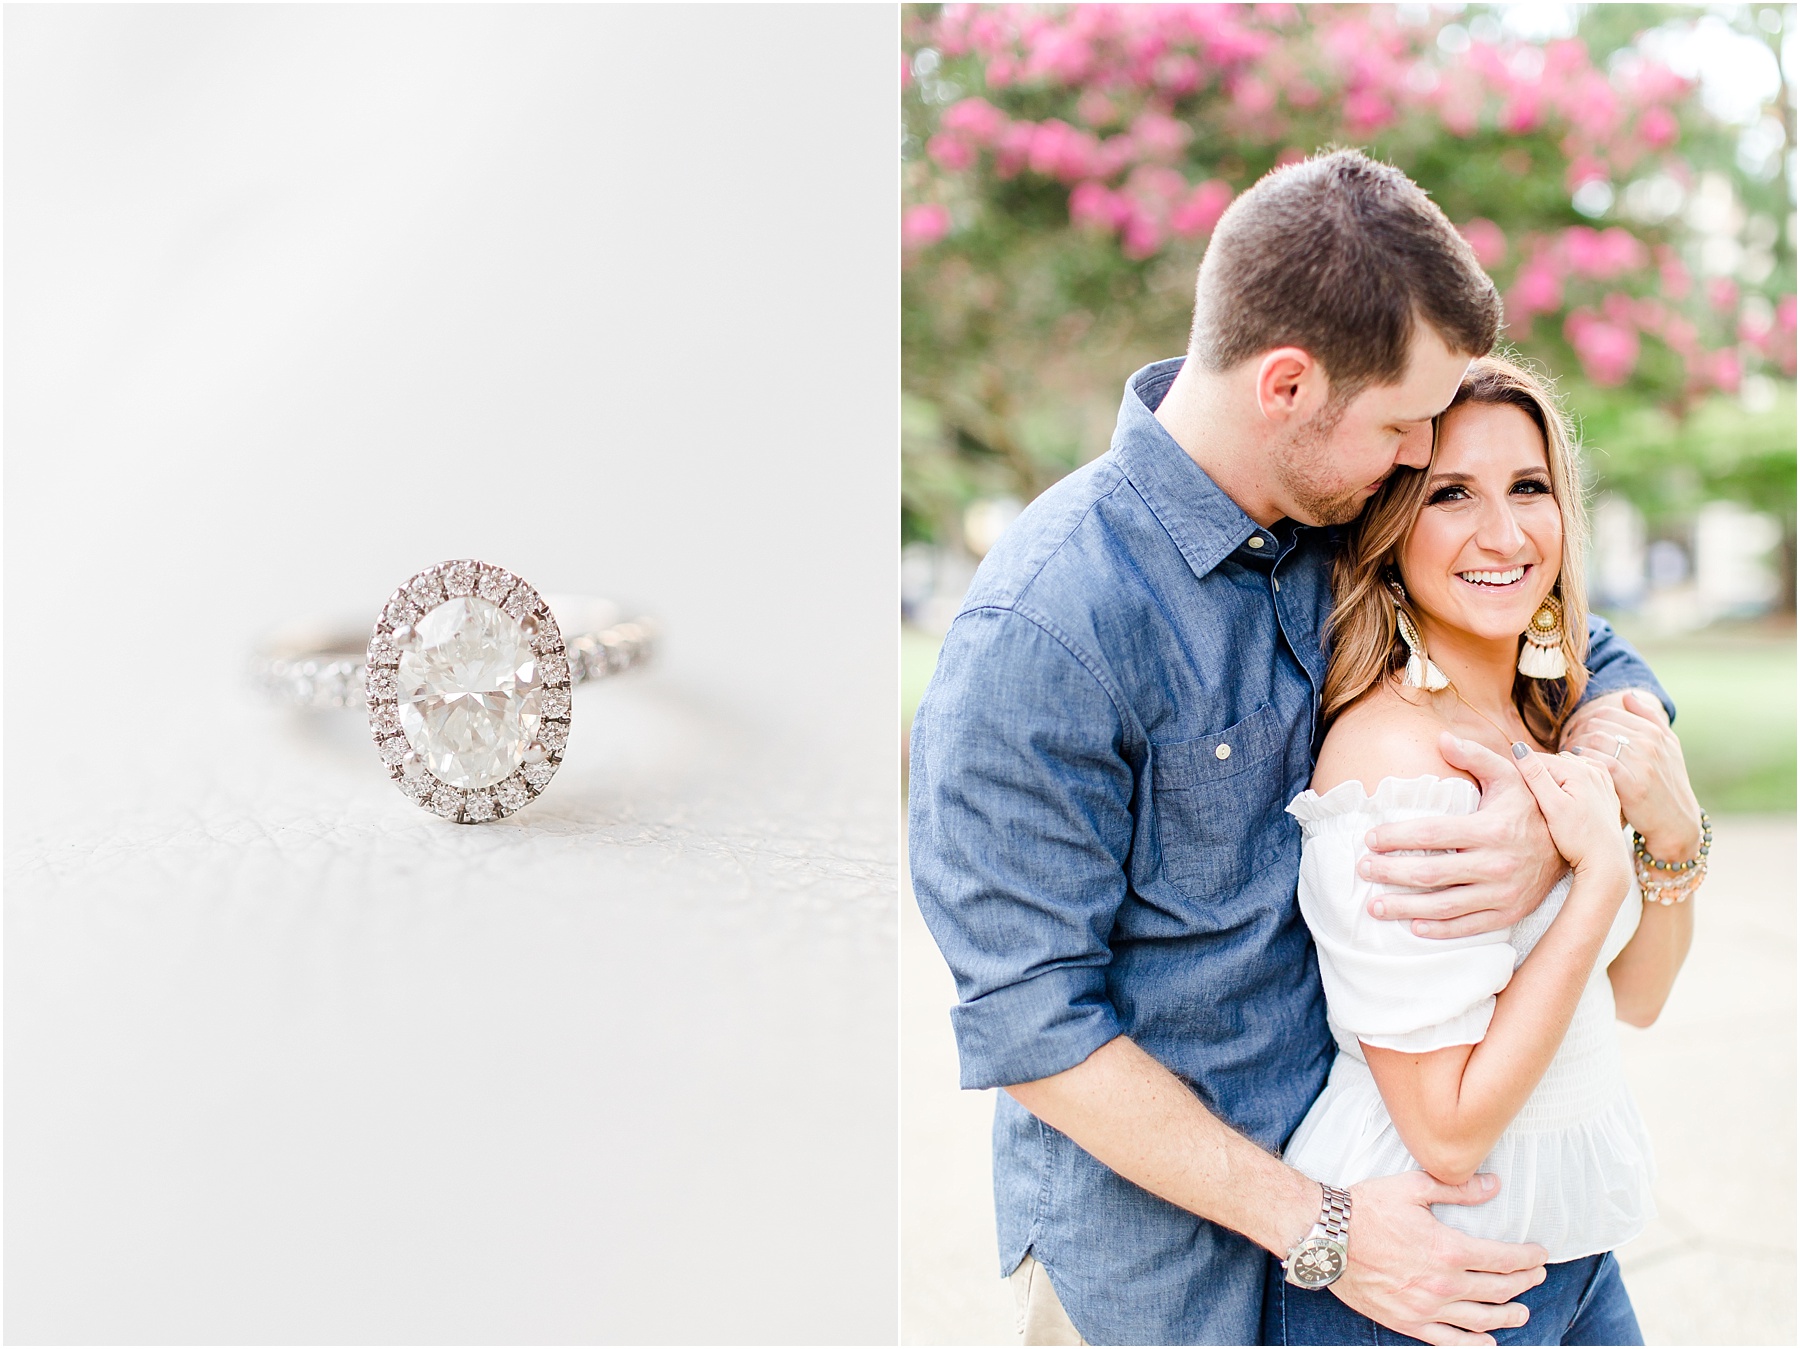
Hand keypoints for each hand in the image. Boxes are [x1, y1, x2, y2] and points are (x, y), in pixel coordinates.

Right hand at [1332, 1170, 1546, 1345]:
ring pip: (1481, 1319)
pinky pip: (1448, 1341)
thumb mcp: (1413, 1187)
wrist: (1326, 1236)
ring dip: (1507, 1316)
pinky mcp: (1407, 1322)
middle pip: (1498, 1290)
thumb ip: (1458, 1190)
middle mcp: (1444, 1284)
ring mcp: (1426, 1307)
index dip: (1528, 1258)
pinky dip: (1473, 1344)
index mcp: (1449, 1250)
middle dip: (1524, 1284)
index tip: (1541, 1255)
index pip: (1504, 1259)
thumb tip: (1494, 1186)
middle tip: (1536, 1277)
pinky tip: (1488, 1342)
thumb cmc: (1367, 1207)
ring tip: (1522, 1313)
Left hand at [1361, 735, 1560, 939]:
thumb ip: (1476, 756)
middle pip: (1431, 873)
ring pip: (1445, 905)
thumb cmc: (1532, 806)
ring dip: (1405, 908)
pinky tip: (1413, 927)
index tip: (1370, 838)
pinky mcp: (1510, 913)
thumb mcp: (1509, 775)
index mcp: (1491, 829)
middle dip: (1391, 873)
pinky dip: (1440, 930)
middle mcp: (1497, 863)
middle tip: (1362, 870)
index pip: (1432, 833)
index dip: (1397, 836)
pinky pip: (1469, 927)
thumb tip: (1441, 738)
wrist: (1576, 845)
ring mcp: (1504, 893)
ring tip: (1374, 906)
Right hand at [1510, 746, 1630, 886]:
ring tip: (1547, 802)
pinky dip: (1570, 784)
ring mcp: (1602, 780)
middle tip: (1532, 800)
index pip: (1538, 759)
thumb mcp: (1552, 806)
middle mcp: (1594, 770)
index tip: (1514, 790)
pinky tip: (1565, 799)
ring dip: (1554, 779)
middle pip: (1554, 763)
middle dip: (1539, 776)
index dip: (1522, 773)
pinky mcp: (1605, 792)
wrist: (1606, 861)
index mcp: (1578, 770)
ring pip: (1567, 770)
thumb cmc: (1578, 838)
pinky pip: (1582, 778)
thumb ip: (1535, 775)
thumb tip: (1518, 747)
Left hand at [1562, 690, 1702, 861]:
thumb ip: (1649, 719)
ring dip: (1574, 748)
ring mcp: (1642, 763)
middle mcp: (1650, 743)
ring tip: (1567, 758)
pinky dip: (1582, 763)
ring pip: (1594, 741)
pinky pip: (1598, 763)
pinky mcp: (1633, 784)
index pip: (1606, 714)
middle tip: (1564, 745)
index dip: (1583, 722)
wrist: (1677, 822)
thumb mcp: (1668, 748)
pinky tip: (1576, 769)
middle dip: (1575, 733)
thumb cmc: (1667, 783)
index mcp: (1654, 732)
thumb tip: (1627, 695)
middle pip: (1596, 725)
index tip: (1574, 734)